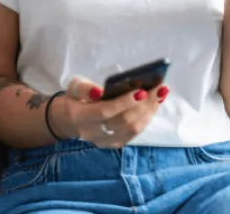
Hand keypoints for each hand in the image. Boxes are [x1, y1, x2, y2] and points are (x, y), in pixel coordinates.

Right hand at [47, 77, 168, 147]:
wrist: (69, 120)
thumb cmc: (75, 98)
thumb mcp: (74, 86)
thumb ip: (84, 88)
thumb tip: (99, 91)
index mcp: (80, 116)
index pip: (105, 111)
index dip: (124, 102)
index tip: (142, 91)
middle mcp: (92, 133)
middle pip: (123, 121)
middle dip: (144, 105)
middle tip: (158, 89)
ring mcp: (105, 141)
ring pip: (132, 129)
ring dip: (149, 112)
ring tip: (160, 95)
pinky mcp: (114, 144)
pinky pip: (134, 133)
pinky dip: (146, 119)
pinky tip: (153, 106)